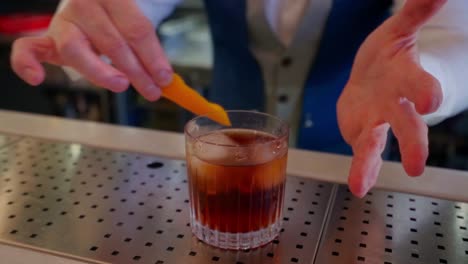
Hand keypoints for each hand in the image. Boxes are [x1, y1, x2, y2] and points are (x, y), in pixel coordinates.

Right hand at [10, 0, 171, 100]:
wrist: (95, 3)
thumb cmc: (117, 14)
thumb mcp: (134, 21)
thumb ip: (146, 45)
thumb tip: (164, 78)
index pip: (136, 29)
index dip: (153, 57)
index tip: (165, 78)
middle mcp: (84, 4)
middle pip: (111, 42)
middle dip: (136, 71)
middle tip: (152, 90)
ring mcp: (63, 22)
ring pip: (76, 50)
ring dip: (102, 73)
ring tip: (122, 85)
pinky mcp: (48, 38)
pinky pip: (28, 49)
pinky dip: (27, 64)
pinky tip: (36, 79)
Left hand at [337, 0, 446, 196]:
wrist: (372, 78)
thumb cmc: (387, 56)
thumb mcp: (399, 31)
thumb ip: (416, 12)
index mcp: (406, 77)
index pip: (419, 85)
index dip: (425, 92)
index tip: (430, 102)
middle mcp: (395, 105)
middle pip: (407, 125)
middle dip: (412, 142)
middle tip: (416, 166)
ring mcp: (377, 121)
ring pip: (375, 145)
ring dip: (369, 165)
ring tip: (360, 185)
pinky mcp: (361, 133)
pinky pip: (361, 153)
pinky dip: (361, 170)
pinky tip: (358, 186)